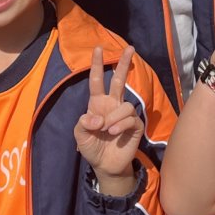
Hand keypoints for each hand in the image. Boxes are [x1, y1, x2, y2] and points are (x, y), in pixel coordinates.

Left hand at [74, 46, 142, 195]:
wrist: (105, 166)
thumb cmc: (92, 148)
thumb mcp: (80, 136)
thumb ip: (83, 124)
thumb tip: (97, 117)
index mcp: (97, 104)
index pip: (96, 80)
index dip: (96, 65)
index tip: (97, 49)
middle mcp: (112, 105)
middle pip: (118, 80)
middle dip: (123, 63)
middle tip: (129, 48)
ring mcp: (124, 115)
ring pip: (126, 104)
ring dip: (115, 117)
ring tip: (107, 130)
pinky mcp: (135, 126)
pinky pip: (131, 118)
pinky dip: (121, 125)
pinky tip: (114, 133)